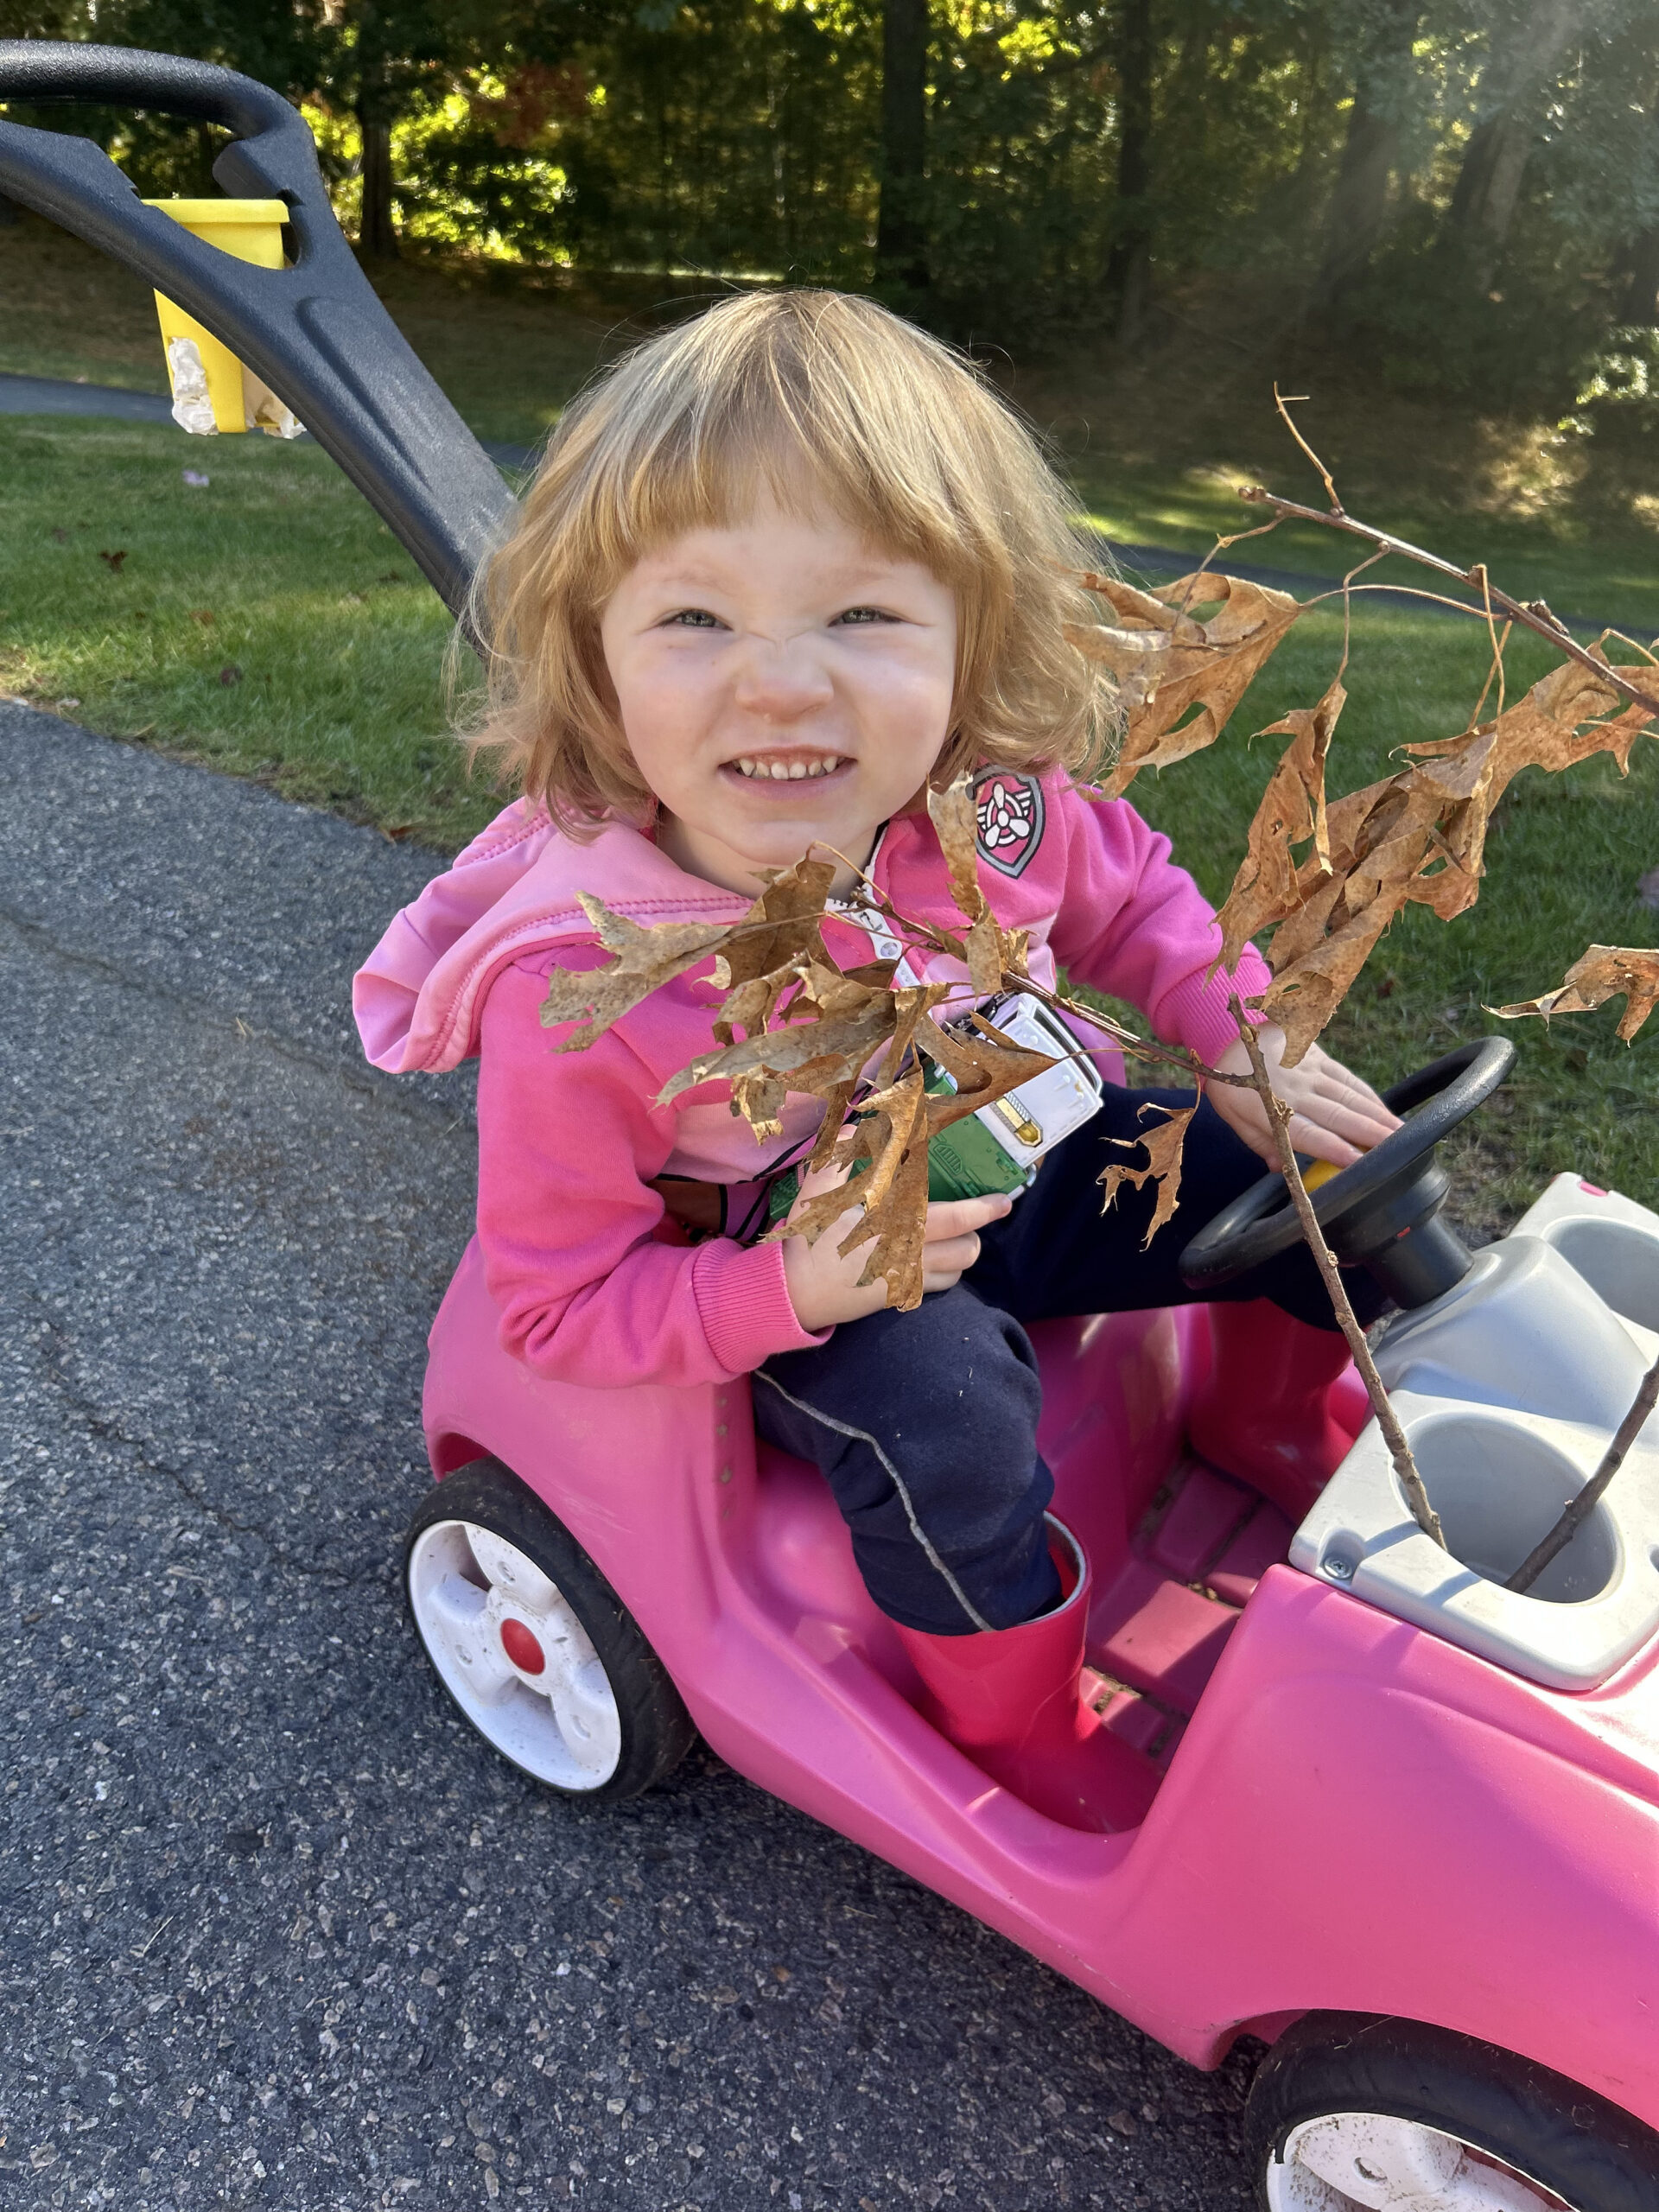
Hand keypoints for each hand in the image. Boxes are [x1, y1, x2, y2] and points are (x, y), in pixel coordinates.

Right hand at [780, 1157, 1012, 1331]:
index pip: (953, 1221)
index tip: (1004, 1201)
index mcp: (895, 1228)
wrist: (792, 1292)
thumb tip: (857, 1126)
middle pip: (966, 1252)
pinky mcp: (895, 1299)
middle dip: (977, 1235)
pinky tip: (928, 1257)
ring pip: (956, 1273)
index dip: (982, 1211)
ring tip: (953, 1237)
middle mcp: (908, 1258)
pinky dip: (942, 1273)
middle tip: (975, 1219)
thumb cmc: (808, 1237)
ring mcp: (904, 1282)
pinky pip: (934, 1289)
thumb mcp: (817, 1189)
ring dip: (961, 1254)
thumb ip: (839, 1155)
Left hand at [1210, 1024, 1400, 1170]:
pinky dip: (1368, 1095)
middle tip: (1398, 1149)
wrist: (1228, 1035)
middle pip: (1337, 1114)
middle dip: (1369, 1133)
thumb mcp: (1234, 1118)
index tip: (1359, 1162)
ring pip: (1348, 1095)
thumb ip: (1260, 1143)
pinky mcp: (1316, 1055)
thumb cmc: (1231, 1086)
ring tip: (1400, 1132)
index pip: (1307, 1133)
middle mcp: (1293, 1088)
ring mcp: (1307, 1069)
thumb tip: (1278, 1167)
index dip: (1333, 1148)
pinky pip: (1346, 1077)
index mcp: (1269, 1108)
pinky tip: (1384, 1110)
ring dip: (1377, 1115)